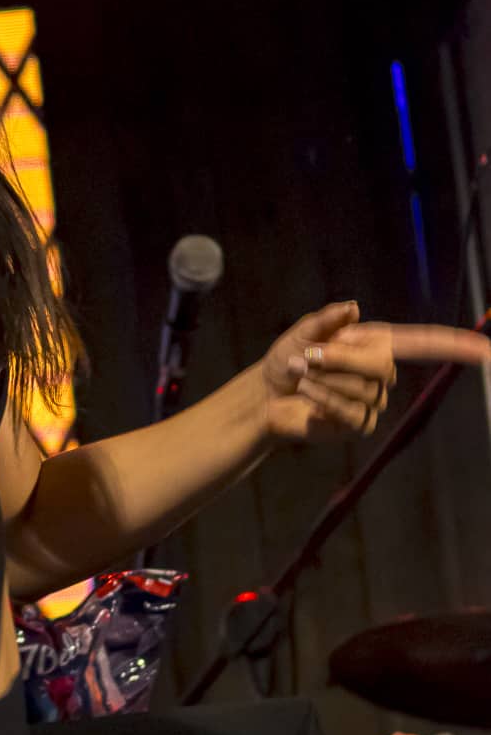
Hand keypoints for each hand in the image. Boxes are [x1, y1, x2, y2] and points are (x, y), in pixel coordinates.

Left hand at [260, 299, 490, 441]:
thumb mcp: (302, 333)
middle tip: (307, 356)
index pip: (424, 344)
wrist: (265, 397)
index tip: (487, 350)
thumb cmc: (287, 361)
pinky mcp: (358, 425)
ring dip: (323, 378)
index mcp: (377, 344)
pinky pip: (349, 410)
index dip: (456, 346)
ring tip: (300, 374)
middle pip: (382, 365)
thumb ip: (327, 321)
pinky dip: (322, 398)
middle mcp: (381, 373)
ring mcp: (373, 402)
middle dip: (340, 359)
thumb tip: (353, 308)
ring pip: (361, 388)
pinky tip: (305, 393)